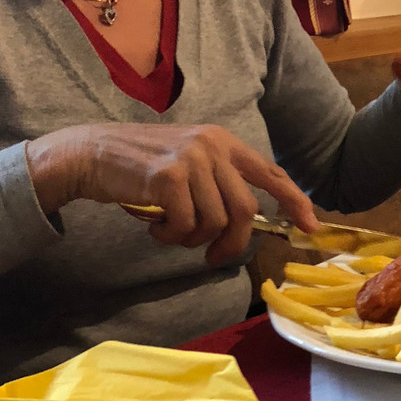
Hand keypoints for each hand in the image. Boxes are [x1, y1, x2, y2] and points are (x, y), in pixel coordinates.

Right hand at [26, 123, 319, 265]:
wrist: (90, 154)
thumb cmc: (141, 167)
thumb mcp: (191, 163)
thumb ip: (221, 183)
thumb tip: (253, 222)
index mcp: (224, 142)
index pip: (271, 173)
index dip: (294, 201)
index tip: (310, 226)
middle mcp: (212, 146)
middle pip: (245, 211)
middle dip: (233, 243)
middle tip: (214, 258)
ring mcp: (191, 160)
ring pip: (215, 222)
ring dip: (193, 240)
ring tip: (170, 231)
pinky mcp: (169, 177)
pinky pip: (186, 225)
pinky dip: (171, 236)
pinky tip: (154, 227)